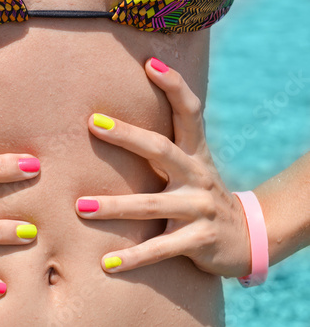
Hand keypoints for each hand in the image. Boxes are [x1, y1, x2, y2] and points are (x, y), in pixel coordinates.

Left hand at [76, 58, 250, 276]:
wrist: (245, 236)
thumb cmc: (201, 196)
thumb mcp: (190, 168)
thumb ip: (164, 149)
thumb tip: (117, 123)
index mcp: (195, 153)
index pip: (190, 111)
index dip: (174, 85)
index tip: (150, 63)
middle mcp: (198, 175)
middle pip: (162, 149)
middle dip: (128, 135)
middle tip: (93, 123)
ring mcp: (200, 208)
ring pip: (152, 205)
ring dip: (114, 207)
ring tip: (80, 207)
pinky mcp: (199, 240)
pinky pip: (160, 248)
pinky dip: (133, 257)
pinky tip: (106, 263)